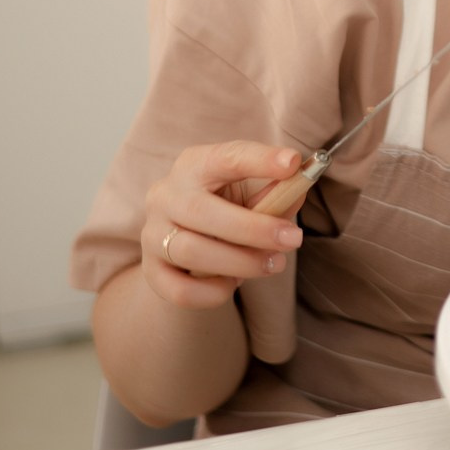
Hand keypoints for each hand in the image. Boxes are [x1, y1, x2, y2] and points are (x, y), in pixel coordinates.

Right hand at [141, 141, 306, 309]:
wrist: (185, 238)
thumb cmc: (225, 207)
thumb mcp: (249, 192)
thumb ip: (274, 191)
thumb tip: (299, 187)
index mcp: (194, 164)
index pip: (225, 157)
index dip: (259, 160)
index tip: (292, 163)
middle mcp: (166, 194)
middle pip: (202, 210)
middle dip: (253, 228)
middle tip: (293, 238)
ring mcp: (152, 233)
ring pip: (191, 251)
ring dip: (240, 262)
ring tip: (274, 264)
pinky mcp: (151, 271)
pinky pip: (180, 290)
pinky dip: (212, 292)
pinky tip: (234, 284)